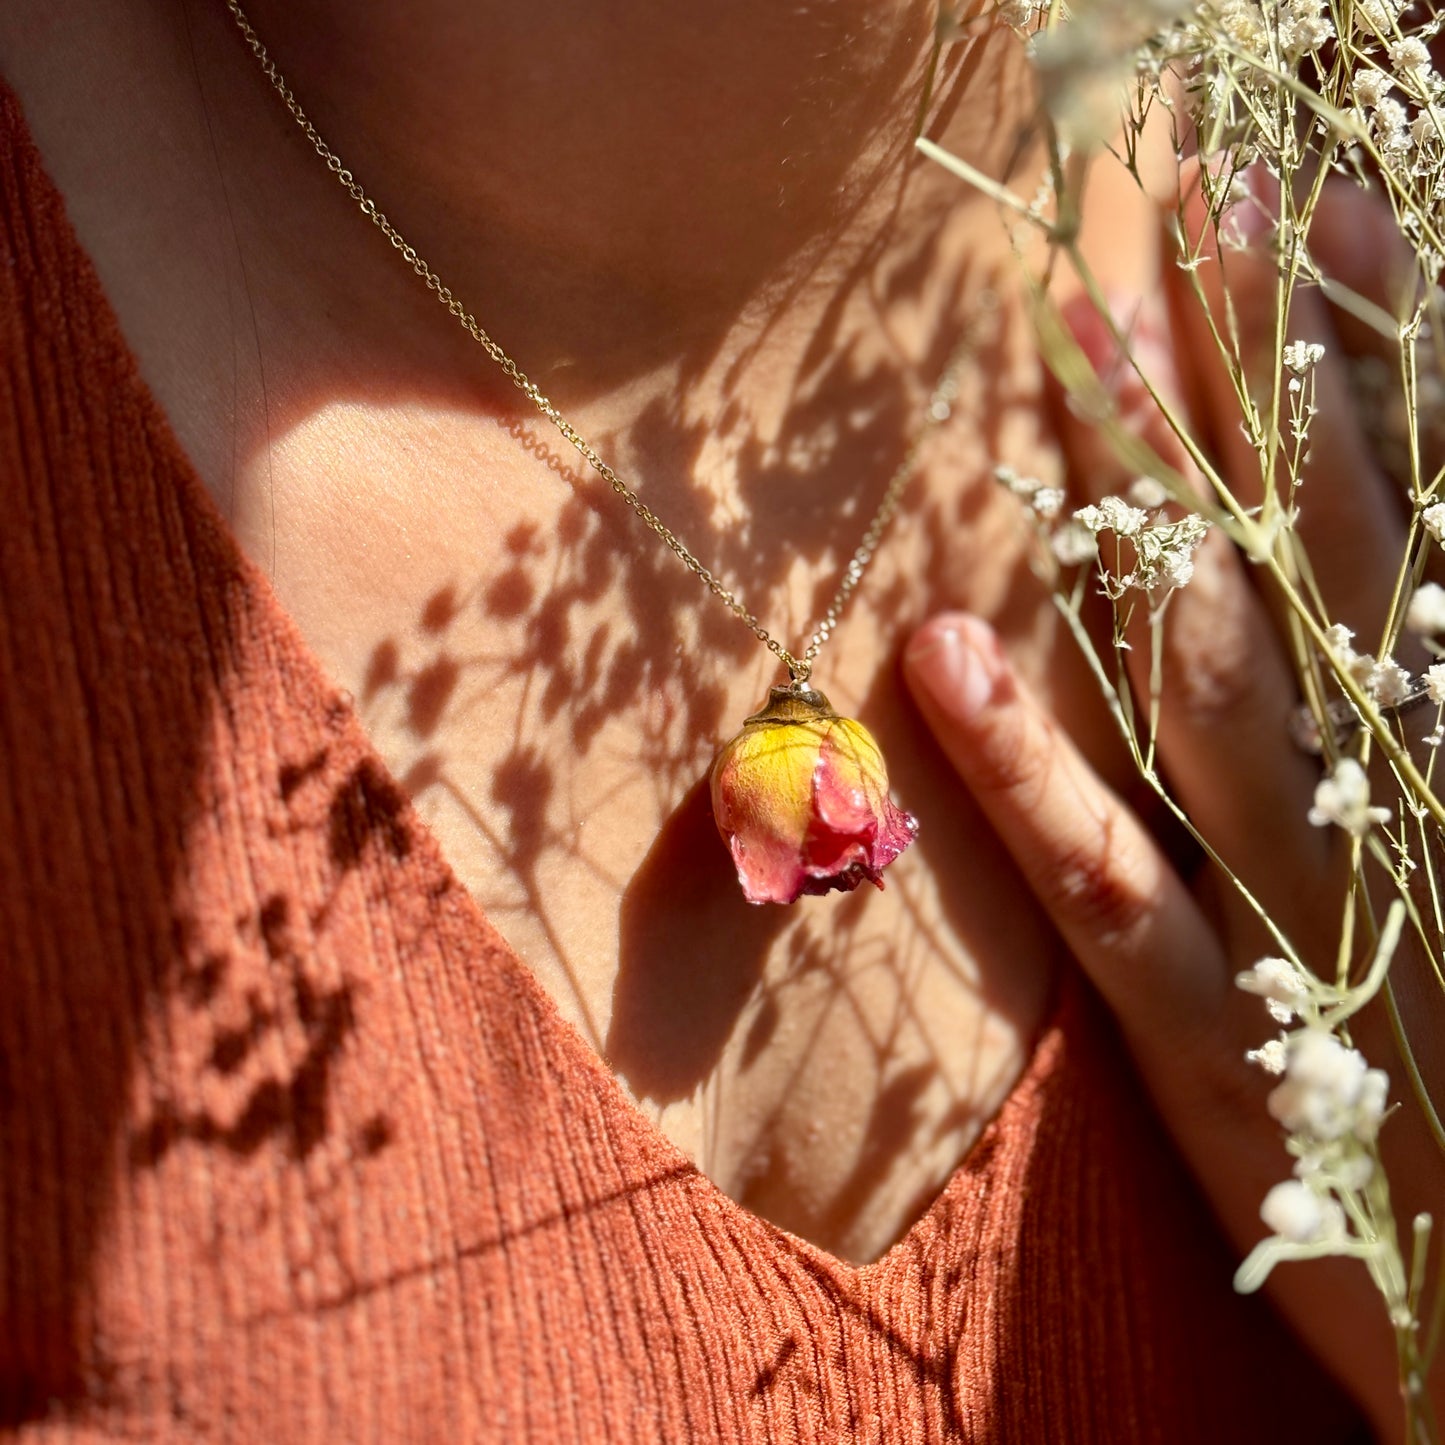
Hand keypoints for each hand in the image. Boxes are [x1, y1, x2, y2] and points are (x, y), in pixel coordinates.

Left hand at [904, 178, 1444, 1436]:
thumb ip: (1424, 700)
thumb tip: (1394, 573)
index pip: (1425, 514)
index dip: (1373, 351)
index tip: (1309, 200)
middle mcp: (1405, 815)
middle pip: (1319, 561)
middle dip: (1255, 379)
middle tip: (1182, 205)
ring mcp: (1311, 930)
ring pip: (1216, 691)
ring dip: (1141, 518)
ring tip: (1073, 351)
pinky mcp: (1225, 1059)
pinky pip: (1113, 898)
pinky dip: (1030, 778)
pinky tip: (941, 653)